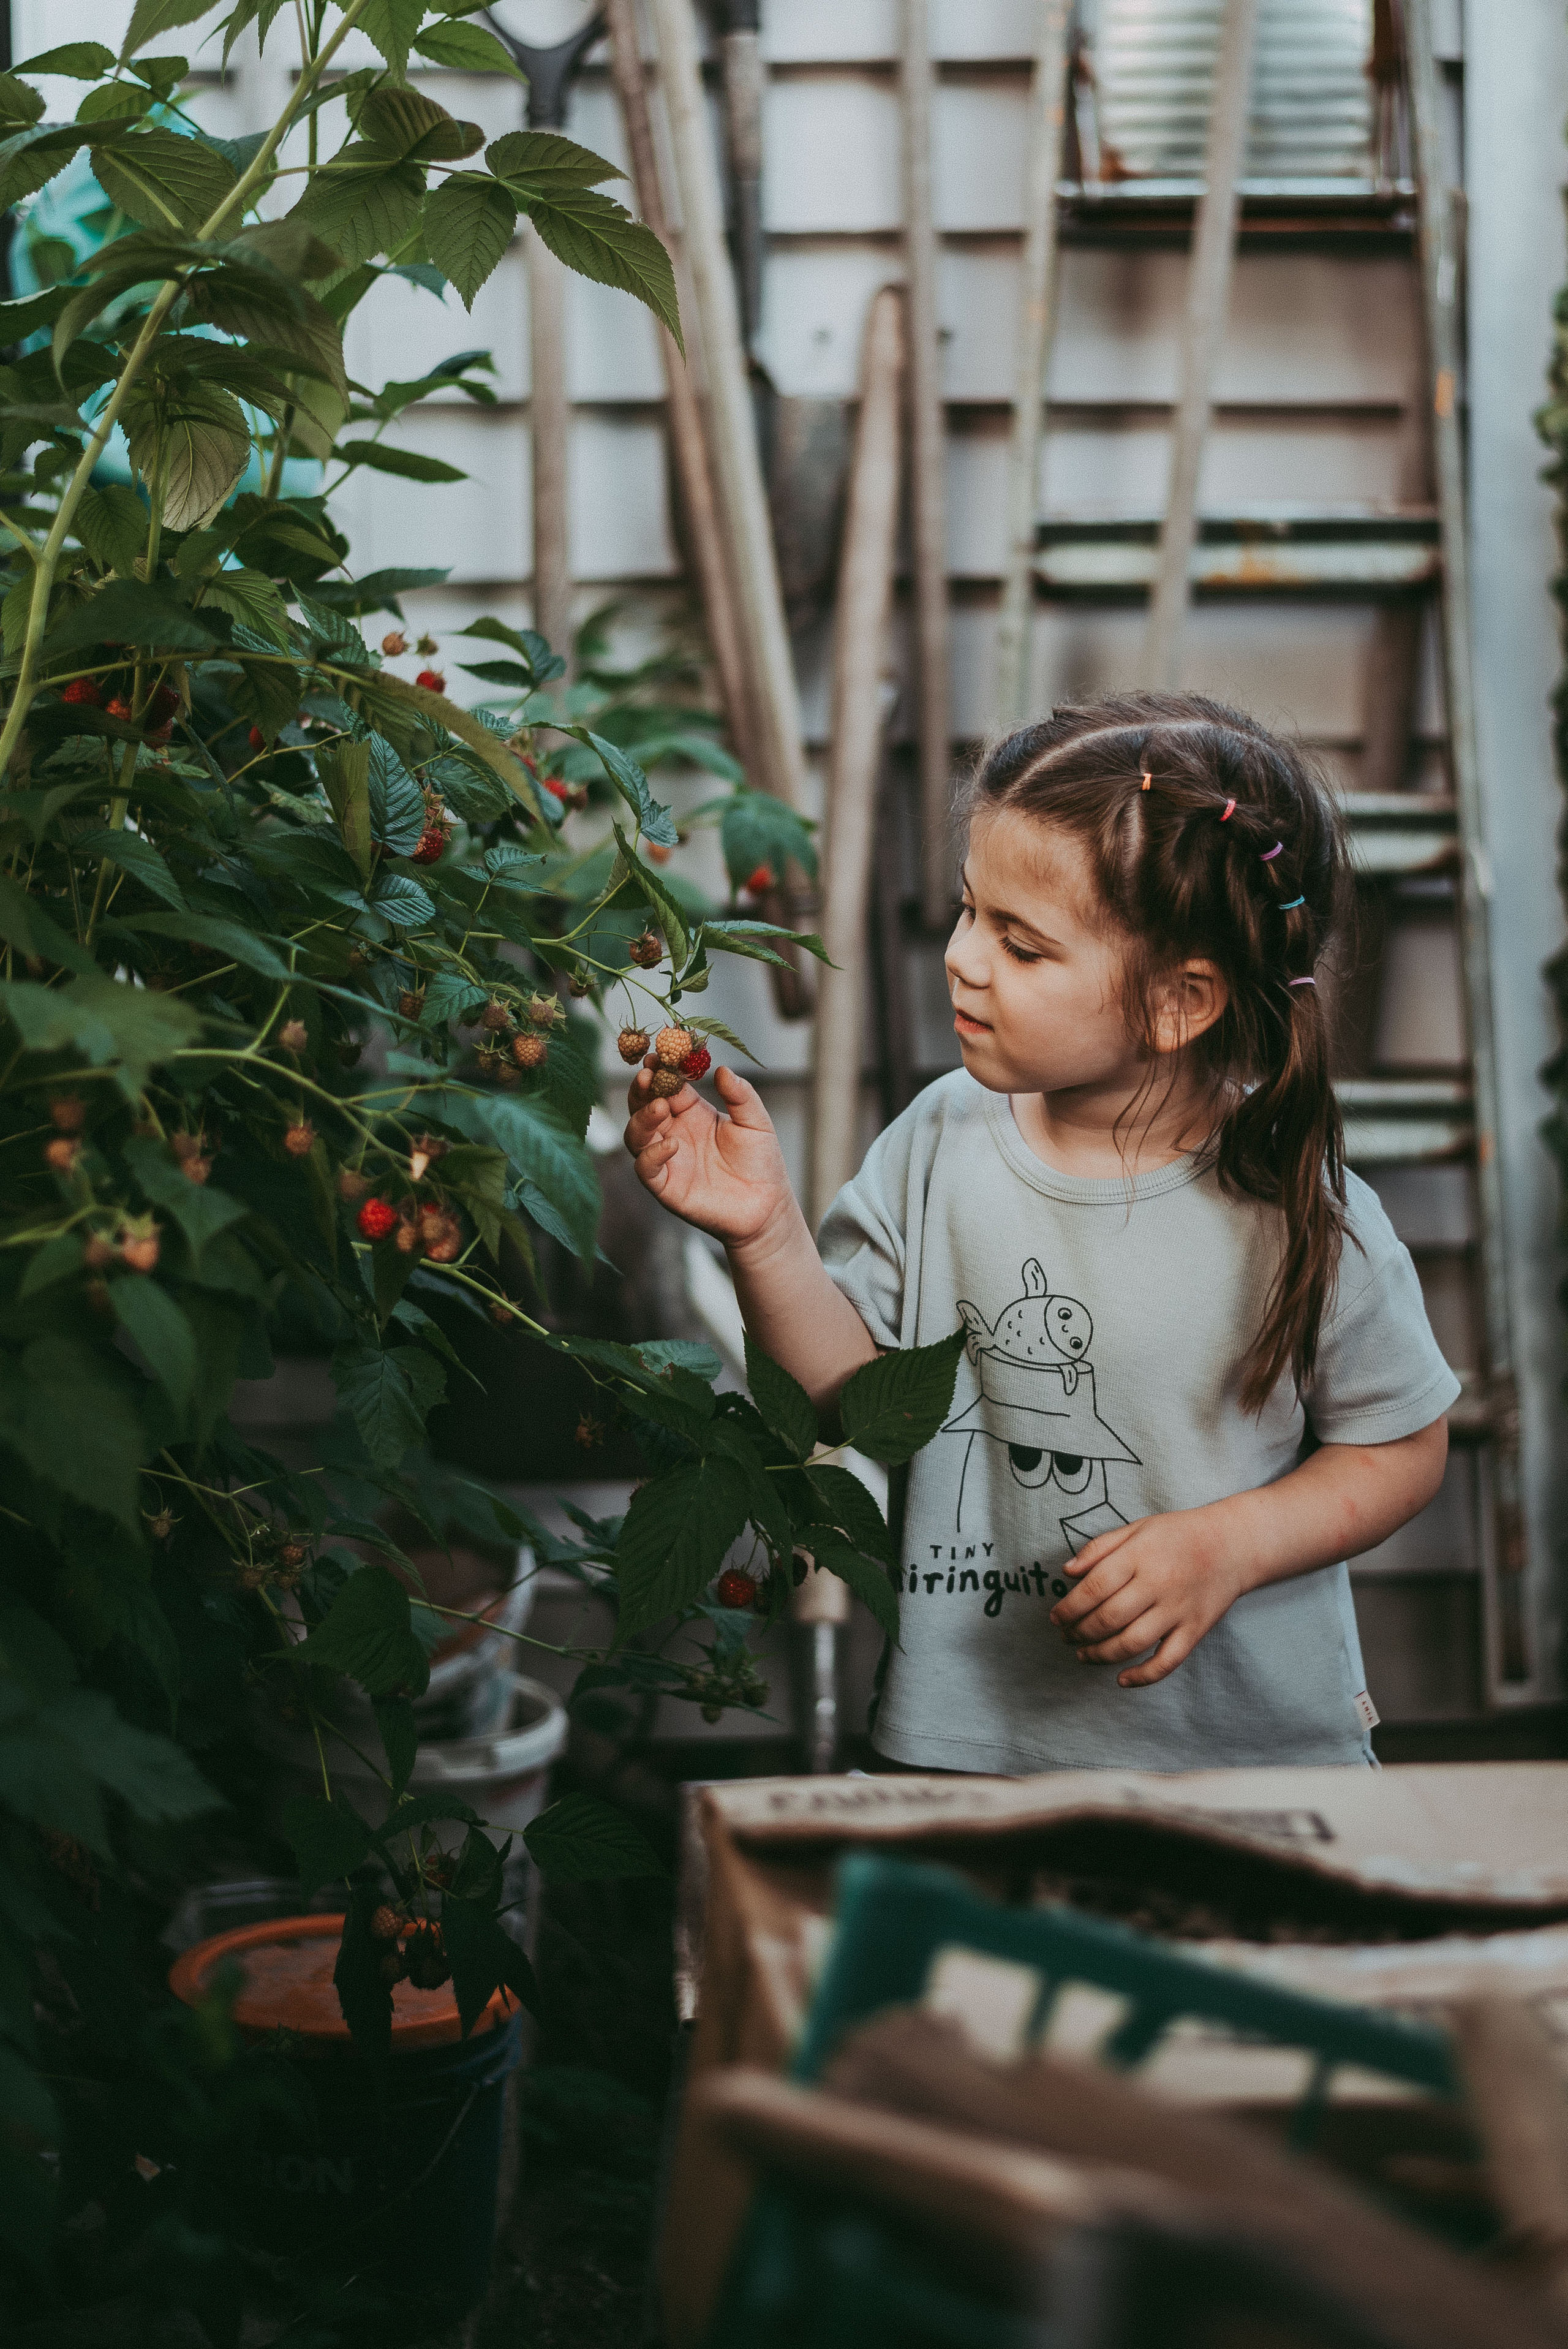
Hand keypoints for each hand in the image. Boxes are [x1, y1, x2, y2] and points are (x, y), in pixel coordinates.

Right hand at [623, 1060, 795, 1252]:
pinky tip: (672, 1144)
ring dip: (642, 1118)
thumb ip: (741, 1095)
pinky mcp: (666, 1186)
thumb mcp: (755, 1121)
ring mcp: (666, 1159)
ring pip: (636, 1135)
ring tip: (660, 1107)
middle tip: (649, 1074)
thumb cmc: (761, 1161)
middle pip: (642, 1106)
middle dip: (642, 1089)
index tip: (659, 1053)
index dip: (661, 1070)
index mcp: (691, 1112)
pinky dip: (652, 1154)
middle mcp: (672, 1132)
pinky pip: (646, 1168)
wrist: (767, 1205)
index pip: (666, 1085)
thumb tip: (723, 1068)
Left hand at [1048, 1506, 1247, 1687]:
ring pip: (1132, 1643)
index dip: (1069, 1607)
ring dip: (1100, 1654)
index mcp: (1139, 1556)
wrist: (1233, 1544)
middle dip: (1079, 1632)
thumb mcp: (1136, 1528)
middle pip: (1108, 1618)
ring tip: (1082, 1654)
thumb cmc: (1178, 1534)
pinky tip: (1122, 1679)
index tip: (1055, 1617)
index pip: (1094, 1587)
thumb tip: (1067, 1572)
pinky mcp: (1195, 1630)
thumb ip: (1099, 1548)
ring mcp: (1178, 1610)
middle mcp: (1158, 1584)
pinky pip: (1167, 1661)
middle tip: (1065, 1636)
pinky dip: (1144, 1676)